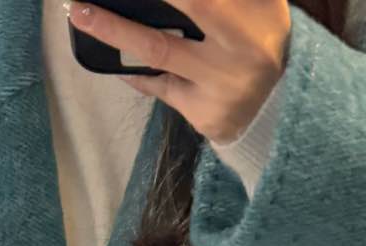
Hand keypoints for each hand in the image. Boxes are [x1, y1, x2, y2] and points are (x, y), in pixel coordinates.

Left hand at [66, 0, 290, 143]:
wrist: (284, 105)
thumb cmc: (262, 36)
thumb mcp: (258, 2)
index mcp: (250, 20)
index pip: (197, 0)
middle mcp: (234, 55)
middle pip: (169, 23)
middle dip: (121, 19)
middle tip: (81, 2)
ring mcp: (216, 88)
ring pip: (156, 53)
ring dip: (113, 34)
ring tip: (81, 15)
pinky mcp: (203, 114)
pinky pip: (159, 85)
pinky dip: (135, 70)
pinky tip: (115, 58)